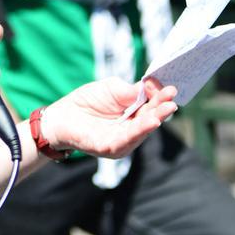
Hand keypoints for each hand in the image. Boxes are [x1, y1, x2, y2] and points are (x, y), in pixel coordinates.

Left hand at [40, 77, 176, 159]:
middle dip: (162, 108)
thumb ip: (131, 90)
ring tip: (167, 108)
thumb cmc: (88, 101)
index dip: (161, 98)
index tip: (172, 88)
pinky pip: (127, 139)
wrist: (61, 116)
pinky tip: (151, 121)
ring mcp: (122, 141)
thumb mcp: (112, 89)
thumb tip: (152, 86)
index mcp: (133, 115)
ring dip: (155, 119)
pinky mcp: (110, 148)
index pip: (151, 107)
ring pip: (142, 130)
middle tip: (172, 98)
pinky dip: (140, 131)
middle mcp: (132, 130)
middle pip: (150, 119)